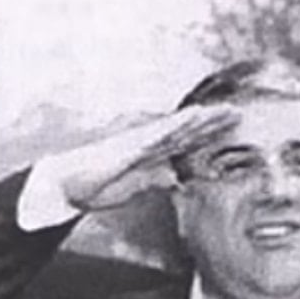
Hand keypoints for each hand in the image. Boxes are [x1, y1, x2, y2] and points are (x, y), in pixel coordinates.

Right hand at [55, 105, 238, 210]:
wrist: (62, 185)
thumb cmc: (92, 185)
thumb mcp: (134, 186)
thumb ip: (156, 180)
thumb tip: (177, 180)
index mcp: (147, 155)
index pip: (183, 143)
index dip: (207, 134)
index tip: (229, 126)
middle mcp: (144, 145)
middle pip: (184, 132)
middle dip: (211, 125)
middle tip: (237, 113)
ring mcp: (136, 144)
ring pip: (175, 129)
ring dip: (200, 121)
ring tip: (224, 112)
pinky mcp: (127, 148)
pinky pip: (156, 135)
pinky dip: (175, 126)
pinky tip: (192, 117)